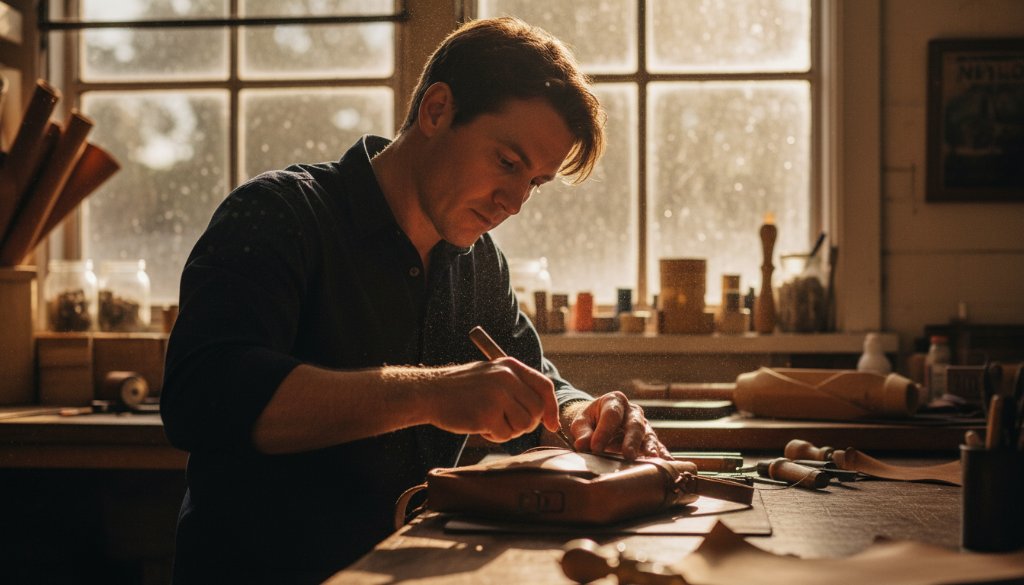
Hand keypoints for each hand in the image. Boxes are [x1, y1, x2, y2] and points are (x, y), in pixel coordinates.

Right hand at [426, 357, 559, 442]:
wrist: (429, 392)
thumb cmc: (460, 388)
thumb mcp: (491, 374)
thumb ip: (516, 386)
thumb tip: (544, 410)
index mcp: (510, 366)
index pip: (544, 387)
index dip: (552, 408)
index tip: (552, 425)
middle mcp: (506, 378)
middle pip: (537, 410)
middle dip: (527, 423)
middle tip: (507, 423)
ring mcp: (497, 396)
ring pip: (523, 425)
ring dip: (510, 430)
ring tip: (490, 422)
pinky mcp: (486, 414)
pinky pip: (505, 435)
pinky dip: (494, 436)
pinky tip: (480, 426)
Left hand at [568, 391, 671, 459]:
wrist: (600, 421)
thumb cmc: (591, 421)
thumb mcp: (582, 423)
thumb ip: (582, 433)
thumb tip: (582, 445)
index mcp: (614, 401)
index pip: (611, 415)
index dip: (604, 431)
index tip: (595, 448)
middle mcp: (632, 412)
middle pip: (635, 424)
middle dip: (632, 440)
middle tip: (628, 454)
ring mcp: (643, 425)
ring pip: (648, 436)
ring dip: (650, 448)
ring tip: (651, 459)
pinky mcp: (649, 439)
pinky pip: (657, 446)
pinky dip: (662, 455)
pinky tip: (667, 464)